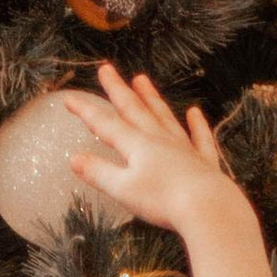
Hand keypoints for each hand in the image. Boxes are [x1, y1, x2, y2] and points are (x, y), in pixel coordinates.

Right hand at [61, 67, 243, 238]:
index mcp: (137, 146)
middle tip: (106, 69)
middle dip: (118, 90)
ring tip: (141, 79)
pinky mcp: (203, 163)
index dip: (86, 112)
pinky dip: (197, 126)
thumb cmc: (162, 201)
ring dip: (151, 98)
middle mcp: (159, 140)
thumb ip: (99, 173)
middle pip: (135, 110)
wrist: (207, 207)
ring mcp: (183, 148)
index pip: (106, 125)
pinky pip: (199, 139)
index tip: (69, 99)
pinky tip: (194, 113)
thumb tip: (74, 159)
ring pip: (163, 117)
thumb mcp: (123, 190)